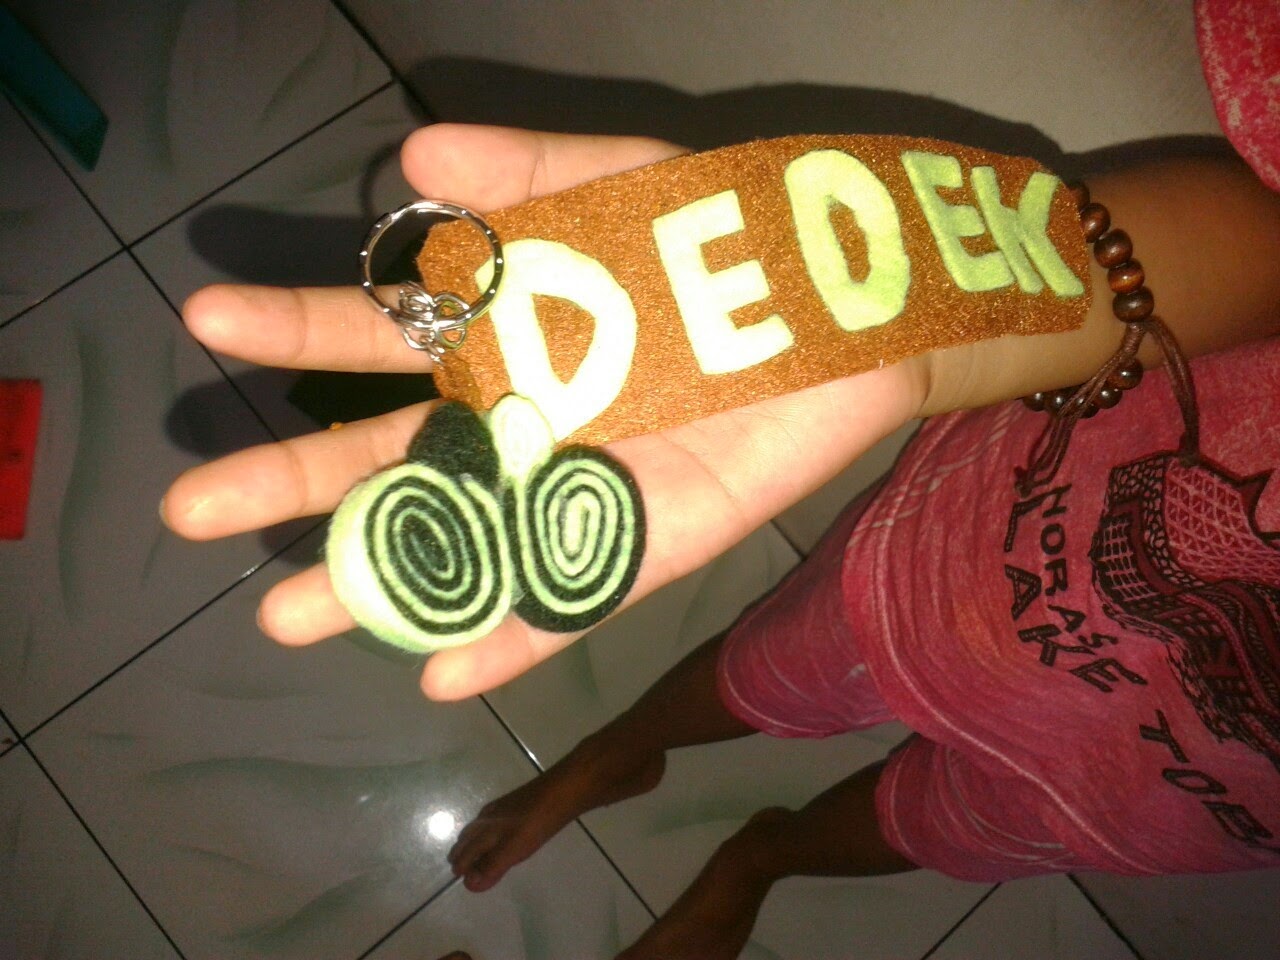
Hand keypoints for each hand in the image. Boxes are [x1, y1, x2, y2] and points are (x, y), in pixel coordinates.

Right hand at [162, 123, 929, 699]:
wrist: (851, 309)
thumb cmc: (724, 244)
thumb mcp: (622, 188)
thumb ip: (529, 174)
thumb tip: (408, 157)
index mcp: (505, 332)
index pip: (381, 332)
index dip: (297, 325)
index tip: (208, 318)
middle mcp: (521, 418)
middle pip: (393, 458)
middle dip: (294, 482)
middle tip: (195, 510)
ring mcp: (577, 485)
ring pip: (462, 541)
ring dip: (376, 580)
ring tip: (283, 615)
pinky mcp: (649, 540)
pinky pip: (570, 594)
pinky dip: (511, 634)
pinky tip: (440, 669)